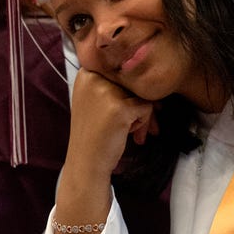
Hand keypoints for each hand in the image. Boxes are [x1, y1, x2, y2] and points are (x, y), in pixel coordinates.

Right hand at [63, 69, 157, 185]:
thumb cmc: (95, 133)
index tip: (126, 108)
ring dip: (142, 114)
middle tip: (134, 125)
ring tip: (133, 132)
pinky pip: (147, 107)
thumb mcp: (94, 100)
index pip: (121, 71)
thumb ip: (112, 83)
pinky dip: (145, 122)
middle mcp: (94, 77)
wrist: (87, 162)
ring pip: (141, 93)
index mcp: (86, 73)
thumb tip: (146, 74)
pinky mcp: (120, 107)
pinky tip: (132, 135)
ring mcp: (106, 91)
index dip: (128, 90)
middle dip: (138, 103)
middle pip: (132, 81)